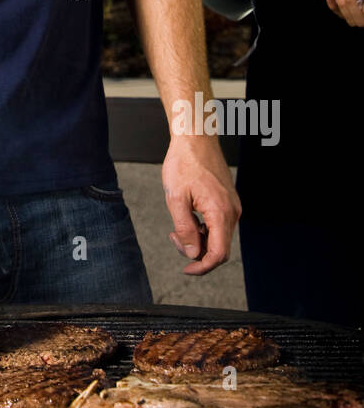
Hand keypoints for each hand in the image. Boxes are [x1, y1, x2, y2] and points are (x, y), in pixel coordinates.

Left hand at [162, 133, 240, 274]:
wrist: (195, 138)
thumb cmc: (184, 163)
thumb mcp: (176, 198)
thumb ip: (185, 229)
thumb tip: (193, 254)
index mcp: (220, 212)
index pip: (219, 254)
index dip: (202, 267)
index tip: (186, 270)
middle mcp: (232, 212)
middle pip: (219, 248)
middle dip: (196, 251)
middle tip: (174, 237)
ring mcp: (232, 206)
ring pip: (218, 237)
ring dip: (198, 239)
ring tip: (177, 226)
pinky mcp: (228, 202)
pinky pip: (218, 225)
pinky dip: (203, 228)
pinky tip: (188, 217)